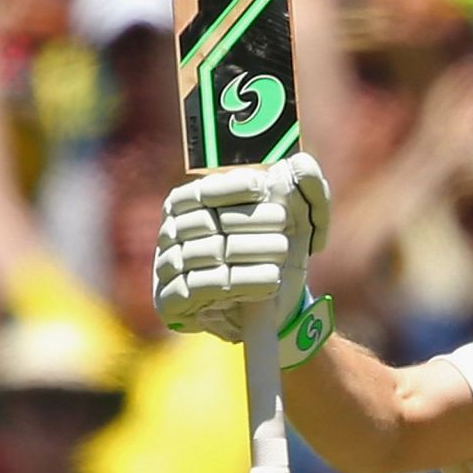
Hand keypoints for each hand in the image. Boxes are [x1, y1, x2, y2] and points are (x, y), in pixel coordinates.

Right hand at [153, 153, 331, 351]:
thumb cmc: (275, 251)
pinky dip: (242, 282)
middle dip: (250, 222)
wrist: (265, 309)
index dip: (230, 187)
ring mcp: (167, 266)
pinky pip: (203, 288)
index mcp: (187, 204)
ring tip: (281, 253)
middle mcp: (171, 232)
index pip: (202, 191)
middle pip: (208, 222)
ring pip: (208, 254)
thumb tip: (303, 163)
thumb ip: (305, 186)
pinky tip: (270, 280)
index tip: (261, 187)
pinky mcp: (171, 300)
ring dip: (250, 252)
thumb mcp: (297, 218)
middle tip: (284, 227)